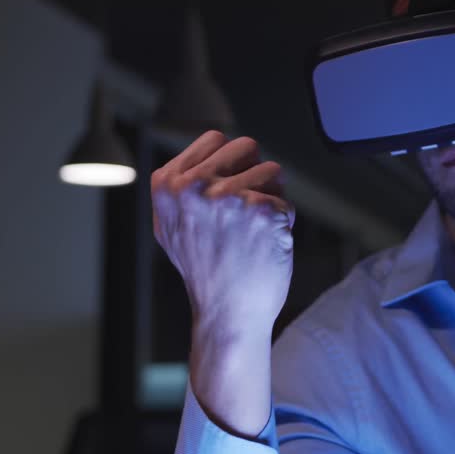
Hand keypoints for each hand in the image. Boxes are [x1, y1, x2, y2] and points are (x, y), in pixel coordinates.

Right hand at [151, 131, 294, 351]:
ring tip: (251, 232)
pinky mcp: (262, 213)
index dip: (229, 165)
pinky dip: (282, 223)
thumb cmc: (205, 271)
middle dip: (253, 176)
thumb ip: (182, 184)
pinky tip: (264, 245)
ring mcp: (229, 199)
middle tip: (241, 214)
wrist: (227, 314)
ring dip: (270, 198)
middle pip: (246, 146)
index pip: (215, 139)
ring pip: (272, 170)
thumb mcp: (170, 224)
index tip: (224, 195)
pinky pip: (286, 202)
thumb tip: (208, 148)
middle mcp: (195, 187)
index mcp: (168, 184)